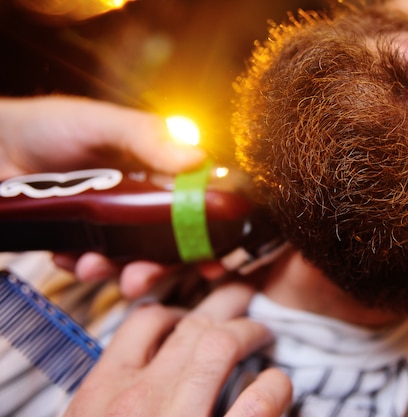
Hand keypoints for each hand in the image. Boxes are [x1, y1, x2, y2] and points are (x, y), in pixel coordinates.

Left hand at [0, 94, 210, 293]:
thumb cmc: (51, 125)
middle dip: (159, 268)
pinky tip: (66, 256)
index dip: (207, 236)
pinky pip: (89, 263)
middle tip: (142, 278)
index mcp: (158, 171)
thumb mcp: (104, 125)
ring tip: (92, 266)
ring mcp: (110, 222)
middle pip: (166, 244)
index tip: (212, 261)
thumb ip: (150, 138)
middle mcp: (139, 201)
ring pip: (129, 259)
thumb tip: (198, 158)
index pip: (195, 207)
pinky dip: (80, 266)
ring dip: (116, 272)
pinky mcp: (80, 238)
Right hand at [63, 283, 291, 416]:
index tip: (194, 312)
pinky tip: (278, 385)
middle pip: (190, 325)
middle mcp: (137, 400)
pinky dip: (274, 385)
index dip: (177, 308)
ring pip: (221, 344)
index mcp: (100, 395)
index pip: (143, 322)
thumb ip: (111, 399)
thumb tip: (147, 374)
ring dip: (250, 332)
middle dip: (225, 302)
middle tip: (246, 294)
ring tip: (265, 333)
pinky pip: (257, 399)